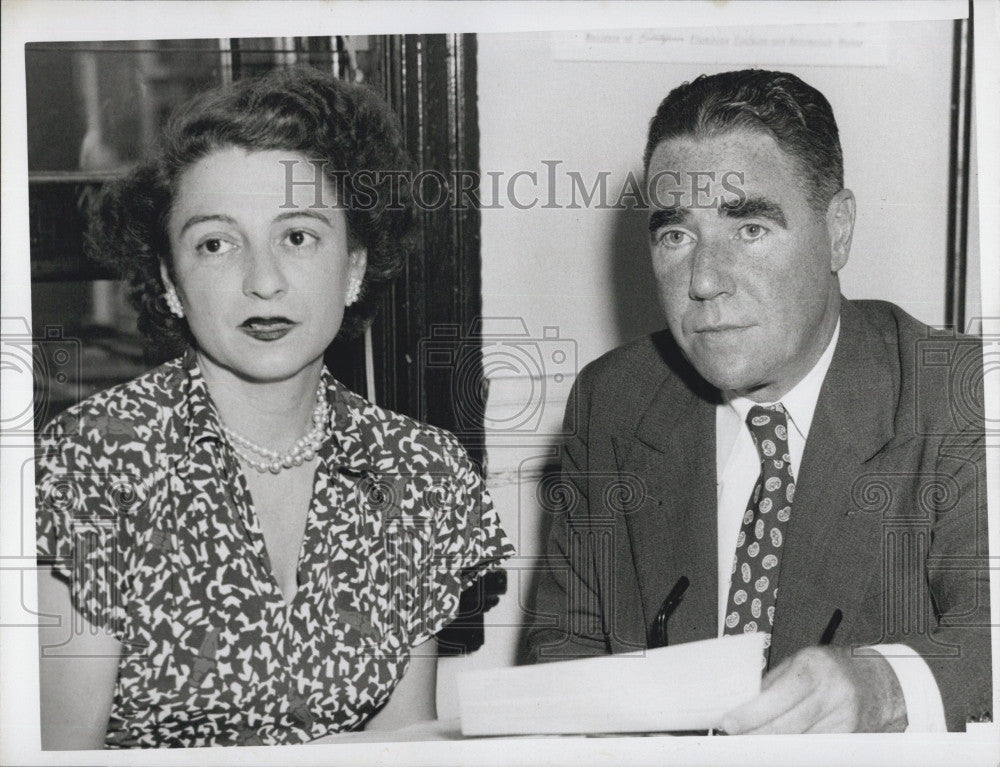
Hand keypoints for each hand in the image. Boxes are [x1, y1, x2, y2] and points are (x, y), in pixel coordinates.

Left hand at [718, 645, 907, 733]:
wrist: (877, 681)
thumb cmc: (832, 668)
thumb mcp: (800, 662)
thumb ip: (773, 682)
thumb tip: (743, 702)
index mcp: (814, 667)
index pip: (778, 695)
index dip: (752, 713)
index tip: (730, 723)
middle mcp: (831, 692)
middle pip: (787, 724)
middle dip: (756, 733)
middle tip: (736, 737)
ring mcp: (843, 717)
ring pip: (799, 740)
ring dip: (773, 744)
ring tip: (753, 742)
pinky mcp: (849, 736)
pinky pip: (815, 747)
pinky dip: (794, 749)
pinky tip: (779, 747)